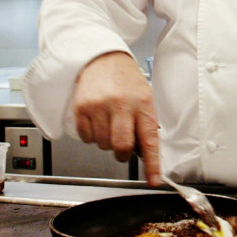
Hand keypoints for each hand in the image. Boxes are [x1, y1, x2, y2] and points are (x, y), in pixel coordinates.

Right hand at [73, 52, 160, 184]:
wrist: (102, 56)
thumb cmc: (125, 79)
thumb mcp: (144, 96)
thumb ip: (145, 122)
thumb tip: (145, 152)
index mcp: (143, 103)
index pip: (149, 140)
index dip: (152, 164)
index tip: (154, 180)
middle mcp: (121, 105)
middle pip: (122, 147)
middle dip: (122, 154)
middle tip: (122, 147)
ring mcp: (100, 106)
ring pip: (103, 145)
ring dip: (106, 142)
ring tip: (108, 122)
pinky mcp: (82, 108)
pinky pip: (86, 137)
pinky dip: (92, 135)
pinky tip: (96, 120)